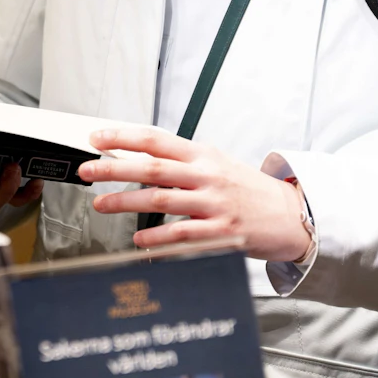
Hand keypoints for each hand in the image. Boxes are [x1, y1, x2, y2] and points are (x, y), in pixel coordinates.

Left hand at [78, 127, 309, 260]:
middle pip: (151, 168)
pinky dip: (156, 239)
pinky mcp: (221, 233)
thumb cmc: (247, 189)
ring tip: (101, 205)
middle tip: (87, 172)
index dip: (123, 137)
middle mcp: (207, 175)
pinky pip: (181, 235)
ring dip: (125, 202)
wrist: (290, 214)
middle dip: (113, 168)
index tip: (96, 138)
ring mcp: (214, 204)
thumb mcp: (216, 163)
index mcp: (202, 155)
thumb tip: (139, 159)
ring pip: (160, 200)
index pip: (156, 139)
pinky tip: (138, 241)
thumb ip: (181, 162)